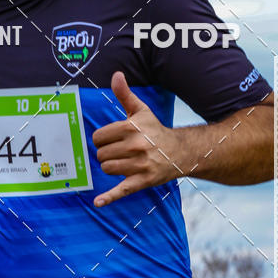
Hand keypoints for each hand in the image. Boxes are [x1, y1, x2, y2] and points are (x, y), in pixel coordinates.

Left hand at [92, 72, 179, 207]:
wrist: (180, 152)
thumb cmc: (154, 130)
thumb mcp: (141, 111)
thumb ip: (125, 94)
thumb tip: (116, 75)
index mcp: (132, 128)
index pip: (98, 137)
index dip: (102, 140)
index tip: (112, 140)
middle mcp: (136, 146)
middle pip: (100, 154)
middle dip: (107, 154)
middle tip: (120, 152)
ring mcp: (139, 165)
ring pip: (107, 169)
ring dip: (111, 167)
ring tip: (123, 163)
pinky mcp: (142, 182)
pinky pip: (121, 191)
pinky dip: (108, 198)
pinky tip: (98, 203)